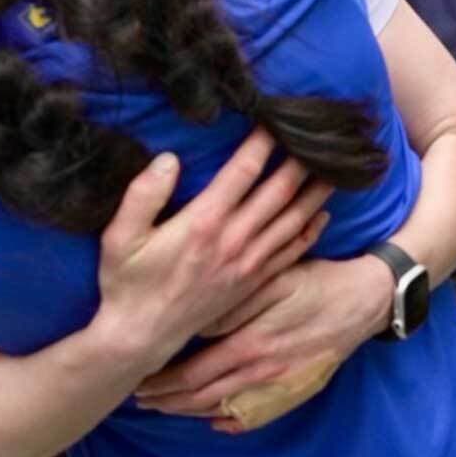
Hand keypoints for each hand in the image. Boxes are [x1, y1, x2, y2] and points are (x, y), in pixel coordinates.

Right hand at [93, 129, 332, 375]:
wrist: (141, 338)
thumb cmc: (127, 282)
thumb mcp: (120, 237)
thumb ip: (143, 195)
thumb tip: (169, 159)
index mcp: (204, 222)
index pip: (243, 172)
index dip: (263, 142)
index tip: (277, 119)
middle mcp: (233, 240)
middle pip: (278, 191)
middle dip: (300, 160)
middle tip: (320, 136)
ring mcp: (248, 263)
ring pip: (292, 220)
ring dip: (314, 192)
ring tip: (335, 168)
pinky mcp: (253, 282)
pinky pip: (290, 252)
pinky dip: (310, 231)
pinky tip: (323, 215)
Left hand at [134, 254, 394, 432]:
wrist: (364, 300)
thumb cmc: (316, 281)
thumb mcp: (273, 279)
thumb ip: (233, 303)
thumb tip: (195, 321)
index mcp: (251, 345)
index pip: (193, 374)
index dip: (163, 381)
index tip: (139, 379)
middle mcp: (261, 374)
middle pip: (202, 398)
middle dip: (168, 401)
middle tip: (140, 398)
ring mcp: (279, 387)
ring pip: (224, 410)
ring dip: (190, 412)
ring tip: (165, 409)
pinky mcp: (294, 391)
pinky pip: (256, 416)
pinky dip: (229, 422)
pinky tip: (214, 420)